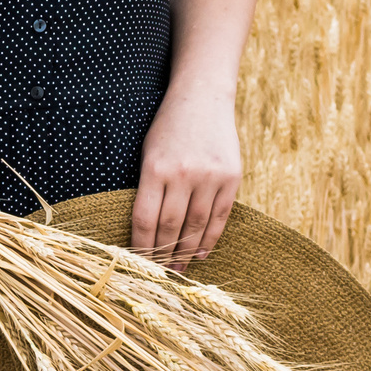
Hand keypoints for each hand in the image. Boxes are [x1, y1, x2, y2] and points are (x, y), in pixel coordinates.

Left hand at [132, 85, 241, 265]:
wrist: (203, 97)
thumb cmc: (168, 127)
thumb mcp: (148, 152)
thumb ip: (148, 188)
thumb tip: (146, 234)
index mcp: (155, 168)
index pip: (145, 219)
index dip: (140, 246)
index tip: (138, 262)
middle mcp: (183, 173)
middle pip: (170, 227)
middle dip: (163, 254)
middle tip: (159, 273)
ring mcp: (210, 176)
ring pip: (196, 226)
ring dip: (187, 252)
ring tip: (179, 267)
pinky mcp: (232, 177)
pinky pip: (220, 216)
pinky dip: (210, 239)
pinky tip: (202, 253)